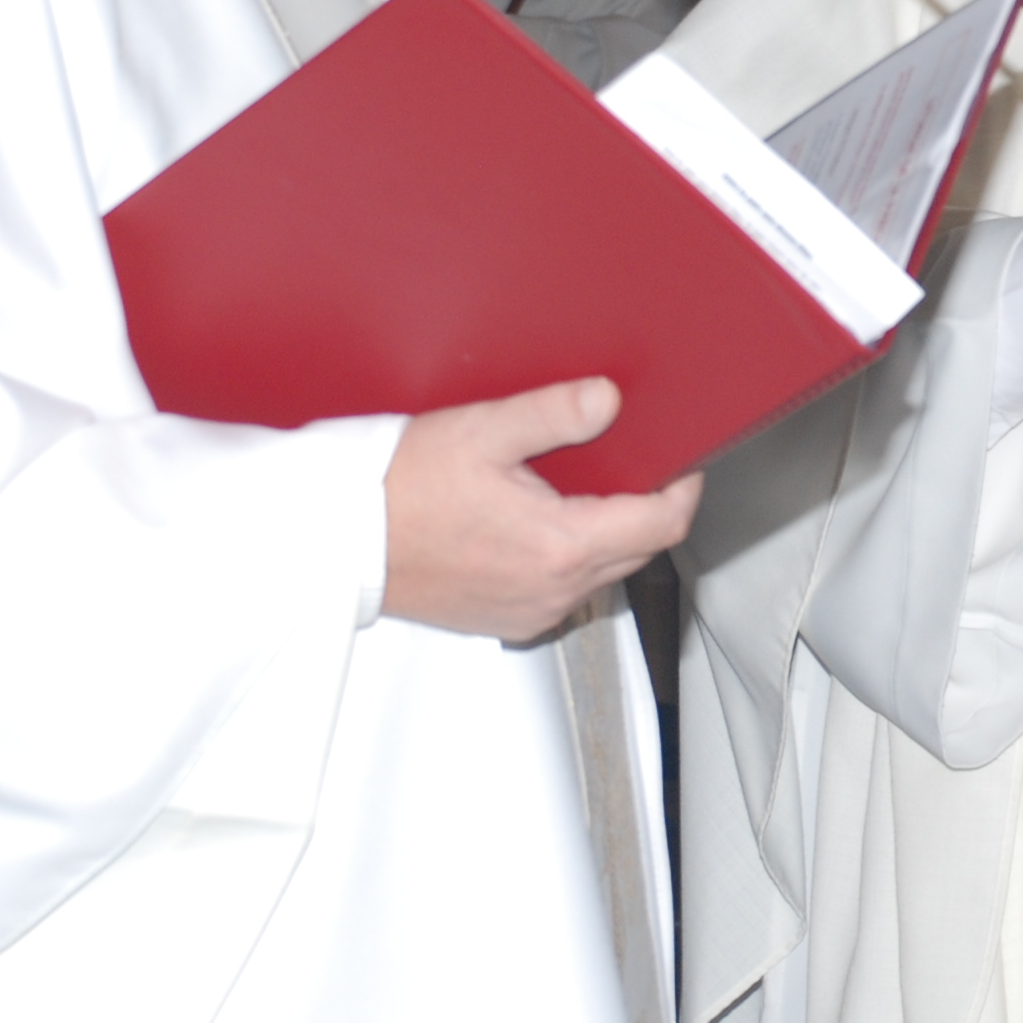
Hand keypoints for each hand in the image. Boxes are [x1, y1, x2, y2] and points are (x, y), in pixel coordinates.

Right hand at [379, 377, 701, 641]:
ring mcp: (531, 612)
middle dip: (644, 507)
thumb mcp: (481, 431)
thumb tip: (608, 399)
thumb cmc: (398, 487)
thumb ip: (553, 413)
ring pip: (602, 574)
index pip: (661, 525)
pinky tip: (536, 523)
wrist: (339, 541)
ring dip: (605, 534)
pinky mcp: (507, 622)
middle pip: (638, 551)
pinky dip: (567, 559)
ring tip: (575, 487)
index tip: (681, 460)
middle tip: (629, 462)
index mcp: (560, 545)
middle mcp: (553, 591)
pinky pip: (563, 592)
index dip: (682, 488)